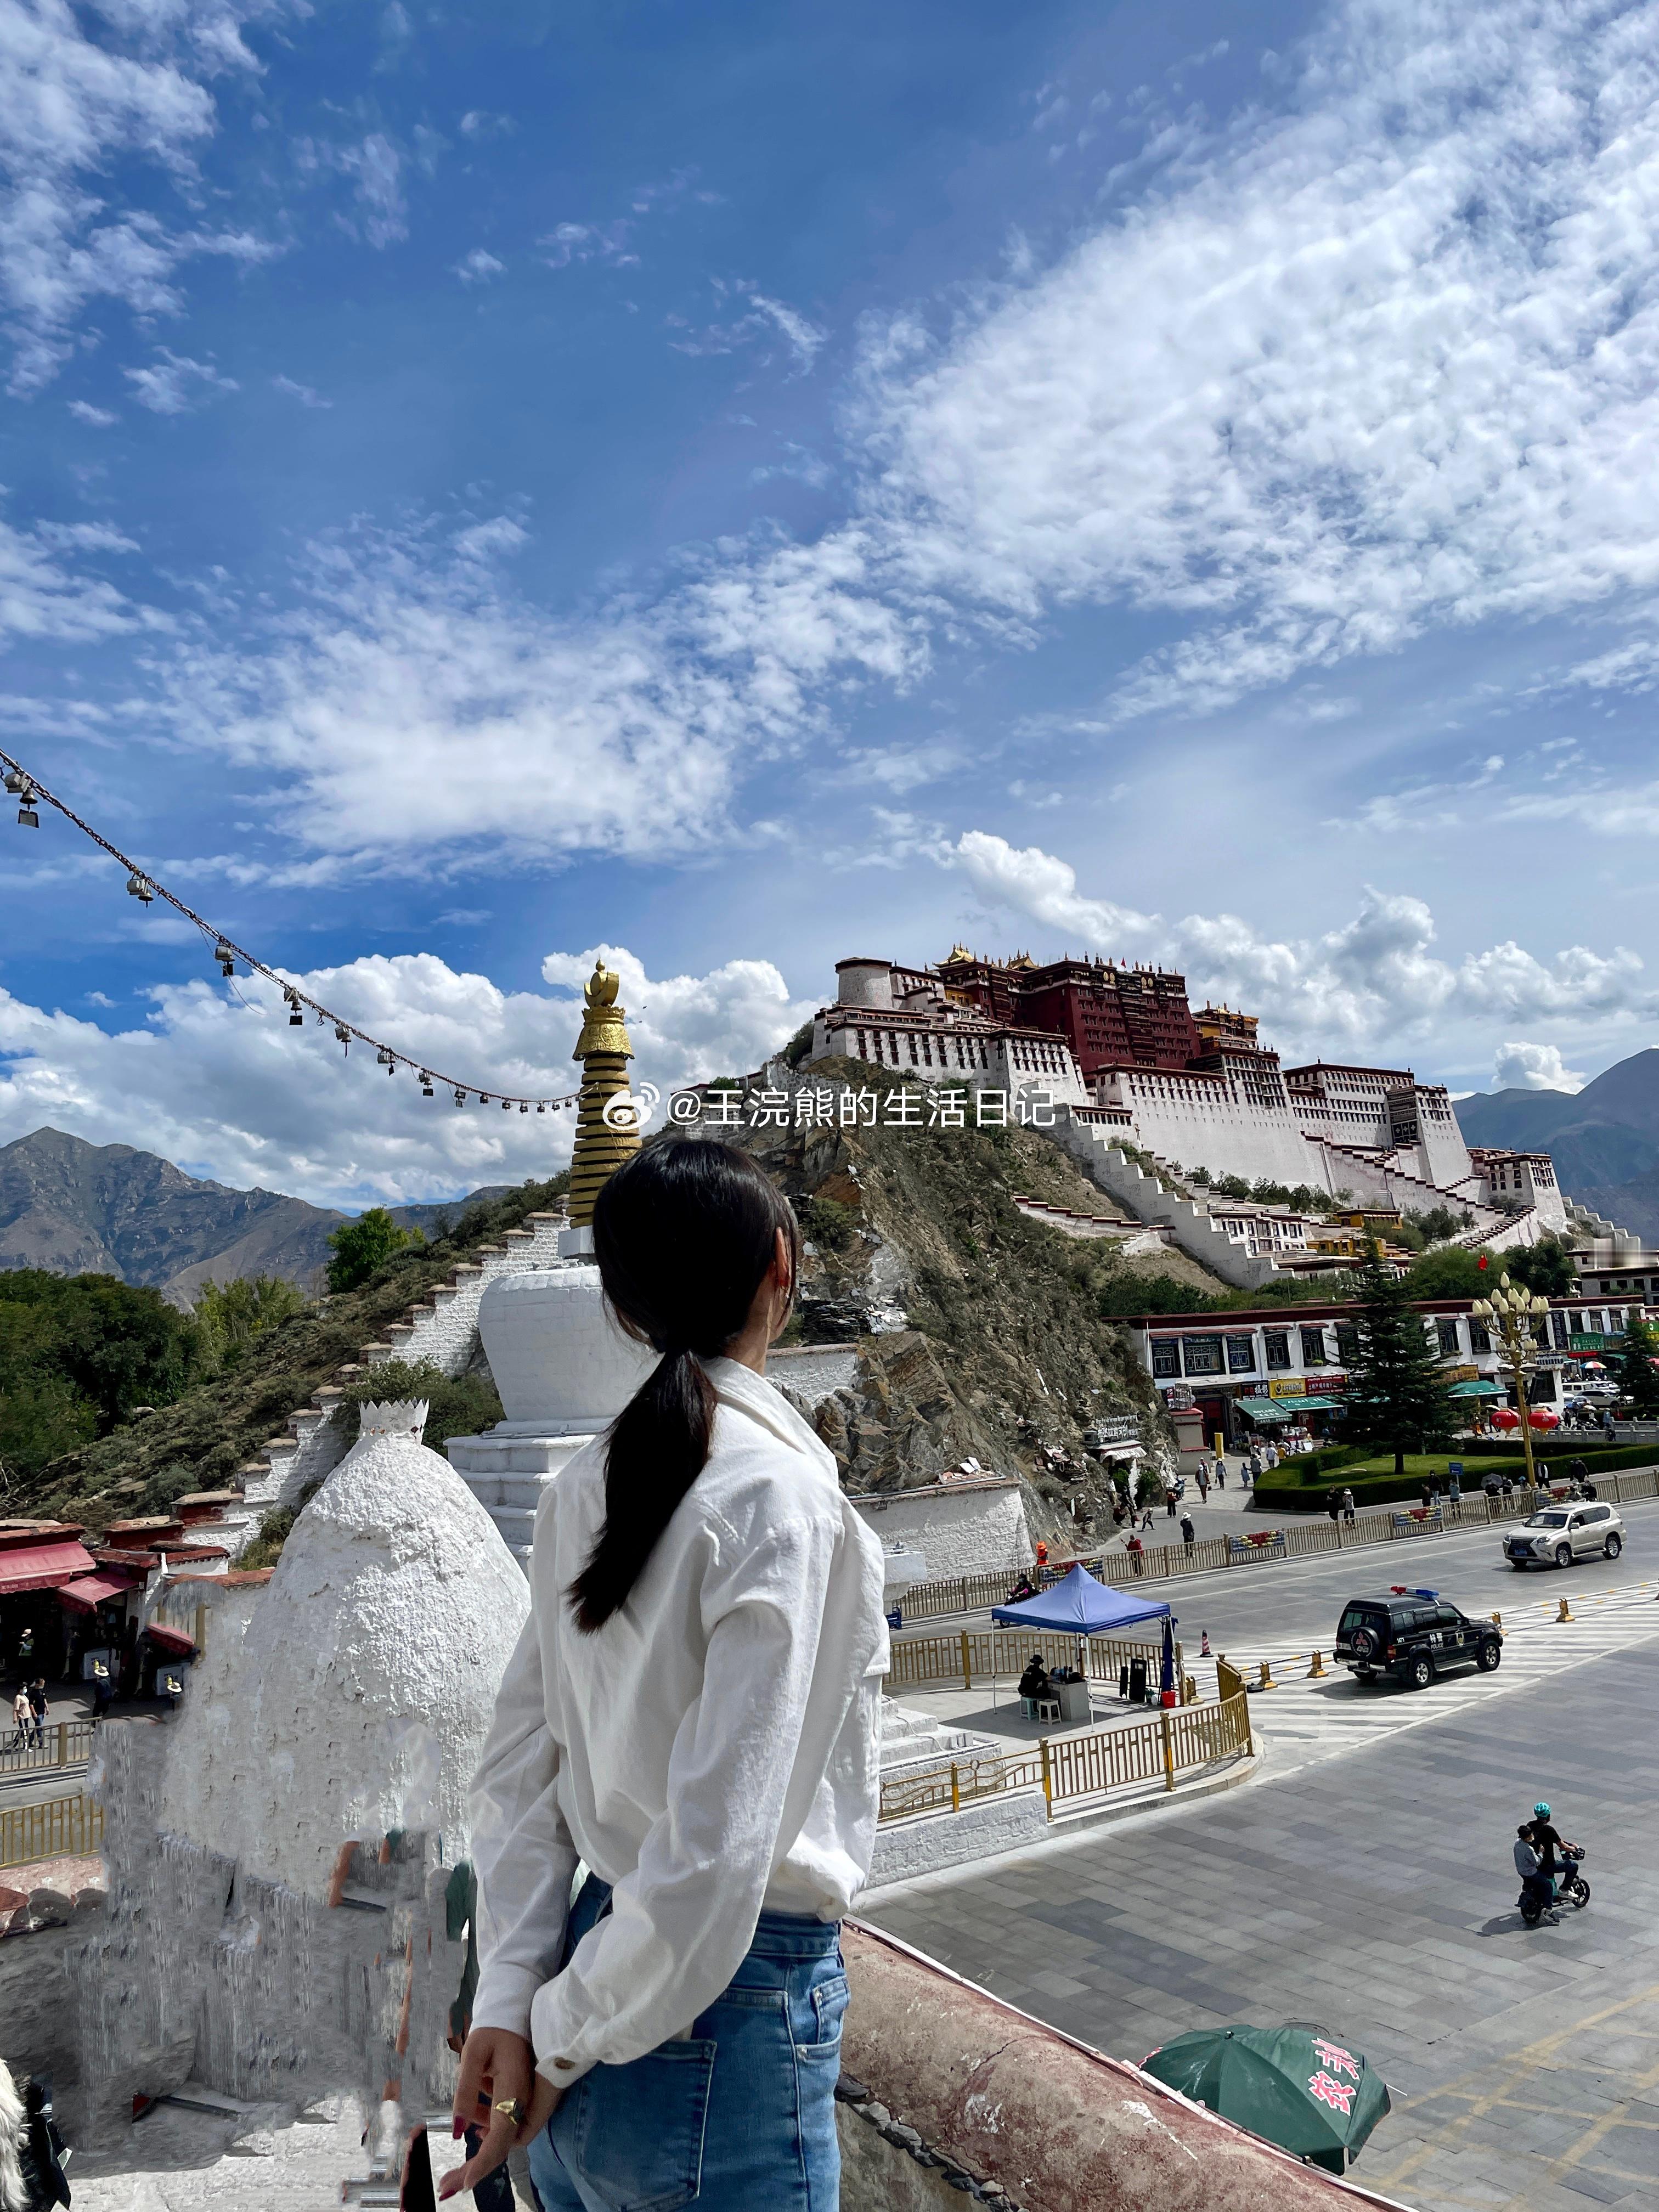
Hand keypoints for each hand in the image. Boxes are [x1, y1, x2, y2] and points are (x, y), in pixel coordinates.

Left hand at [439, 2028, 563, 2201]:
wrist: (515, 2011)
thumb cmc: (494, 2029)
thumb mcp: (473, 2054)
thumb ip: (466, 2090)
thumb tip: (458, 2130)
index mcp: (513, 2090)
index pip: (500, 2137)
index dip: (482, 2163)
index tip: (461, 2184)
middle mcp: (522, 2101)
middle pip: (502, 2146)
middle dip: (475, 2169)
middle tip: (446, 2186)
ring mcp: (523, 2101)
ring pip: (503, 2138)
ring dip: (479, 2150)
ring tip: (453, 2154)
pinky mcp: (519, 2099)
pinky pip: (504, 2124)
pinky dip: (486, 2131)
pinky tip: (472, 2123)